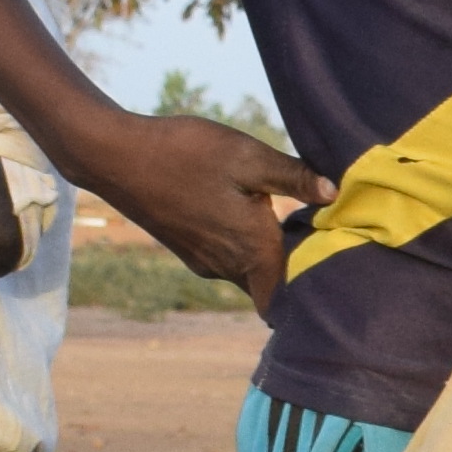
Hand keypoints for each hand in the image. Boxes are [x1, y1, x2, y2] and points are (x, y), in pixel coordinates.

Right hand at [85, 99, 330, 303]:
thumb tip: (336, 194)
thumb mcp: (246, 155)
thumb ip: (293, 177)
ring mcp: (205, 261)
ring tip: (300, 230)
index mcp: (251, 250)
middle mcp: (228, 267)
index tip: (337, 271)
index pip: (289, 299)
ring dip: (273, 261)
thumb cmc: (183, 152)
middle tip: (328, 247)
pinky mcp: (189, 251)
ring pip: (252, 276)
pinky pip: (231, 263)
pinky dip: (249, 251)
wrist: (113, 155)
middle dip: (298, 276)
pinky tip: (259, 219)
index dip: (313, 292)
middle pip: (274, 290)